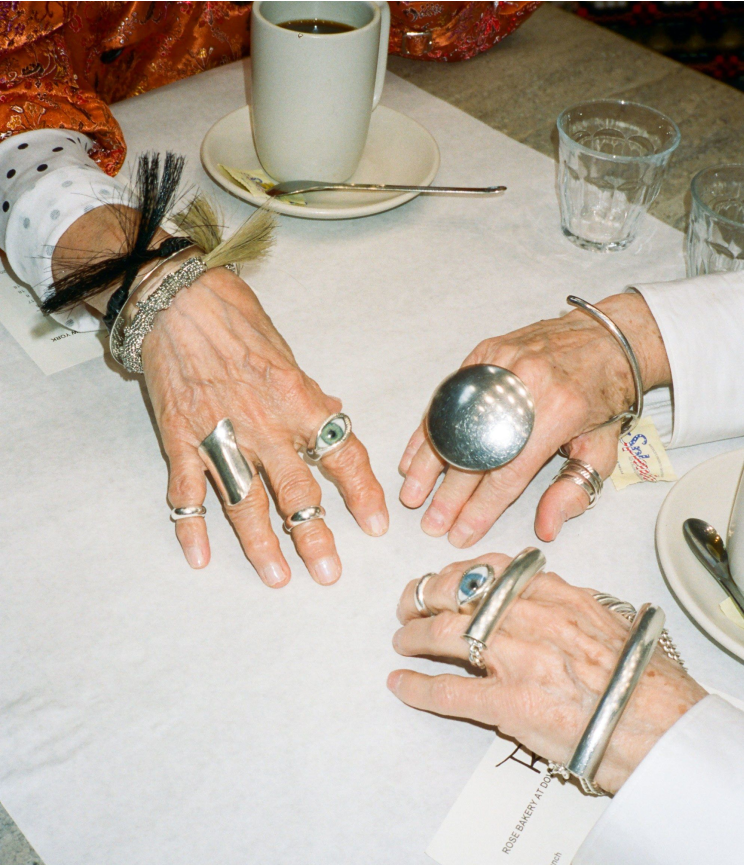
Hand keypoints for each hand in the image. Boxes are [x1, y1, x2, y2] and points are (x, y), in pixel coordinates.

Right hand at [140, 265, 387, 583]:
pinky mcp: (180, 438)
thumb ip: (312, 395)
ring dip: (261, 544)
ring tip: (278, 577)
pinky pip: (187, 490)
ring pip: (244, 501)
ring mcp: (220, 435)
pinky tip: (200, 557)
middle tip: (329, 573)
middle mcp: (264, 424)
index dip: (362, 492)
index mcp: (298, 400)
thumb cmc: (238, 321)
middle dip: (314, 535)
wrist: (178, 299)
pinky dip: (190, 525)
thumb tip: (337, 416)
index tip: (376, 525)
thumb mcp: (289, 355)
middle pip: (296, 489)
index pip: (342, 453)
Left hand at [389, 554, 705, 793]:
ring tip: (403, 641)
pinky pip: (449, 690)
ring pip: (444, 634)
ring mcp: (515, 658)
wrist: (661, 724)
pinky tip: (400, 683)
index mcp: (552, 593)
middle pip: (456, 593)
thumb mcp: (602, 616)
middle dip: (423, 597)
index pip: (488, 568)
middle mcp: (528, 615)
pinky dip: (417, 686)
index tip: (441, 578)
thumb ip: (564, 600)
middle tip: (408, 604)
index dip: (455, 572)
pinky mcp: (508, 703)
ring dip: (415, 636)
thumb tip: (538, 592)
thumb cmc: (639, 674)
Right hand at [399, 292, 670, 544]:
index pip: (509, 472)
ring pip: (452, 422)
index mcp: (559, 412)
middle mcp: (525, 385)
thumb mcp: (603, 448)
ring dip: (428, 464)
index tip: (461, 533)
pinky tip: (415, 456)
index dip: (481, 508)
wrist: (608, 335)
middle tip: (431, 523)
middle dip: (450, 495)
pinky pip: (448, 397)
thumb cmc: (605, 395)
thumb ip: (574, 489)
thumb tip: (546, 528)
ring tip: (412, 495)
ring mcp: (501, 365)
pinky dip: (429, 430)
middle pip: (475, 451)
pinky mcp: (485, 354)